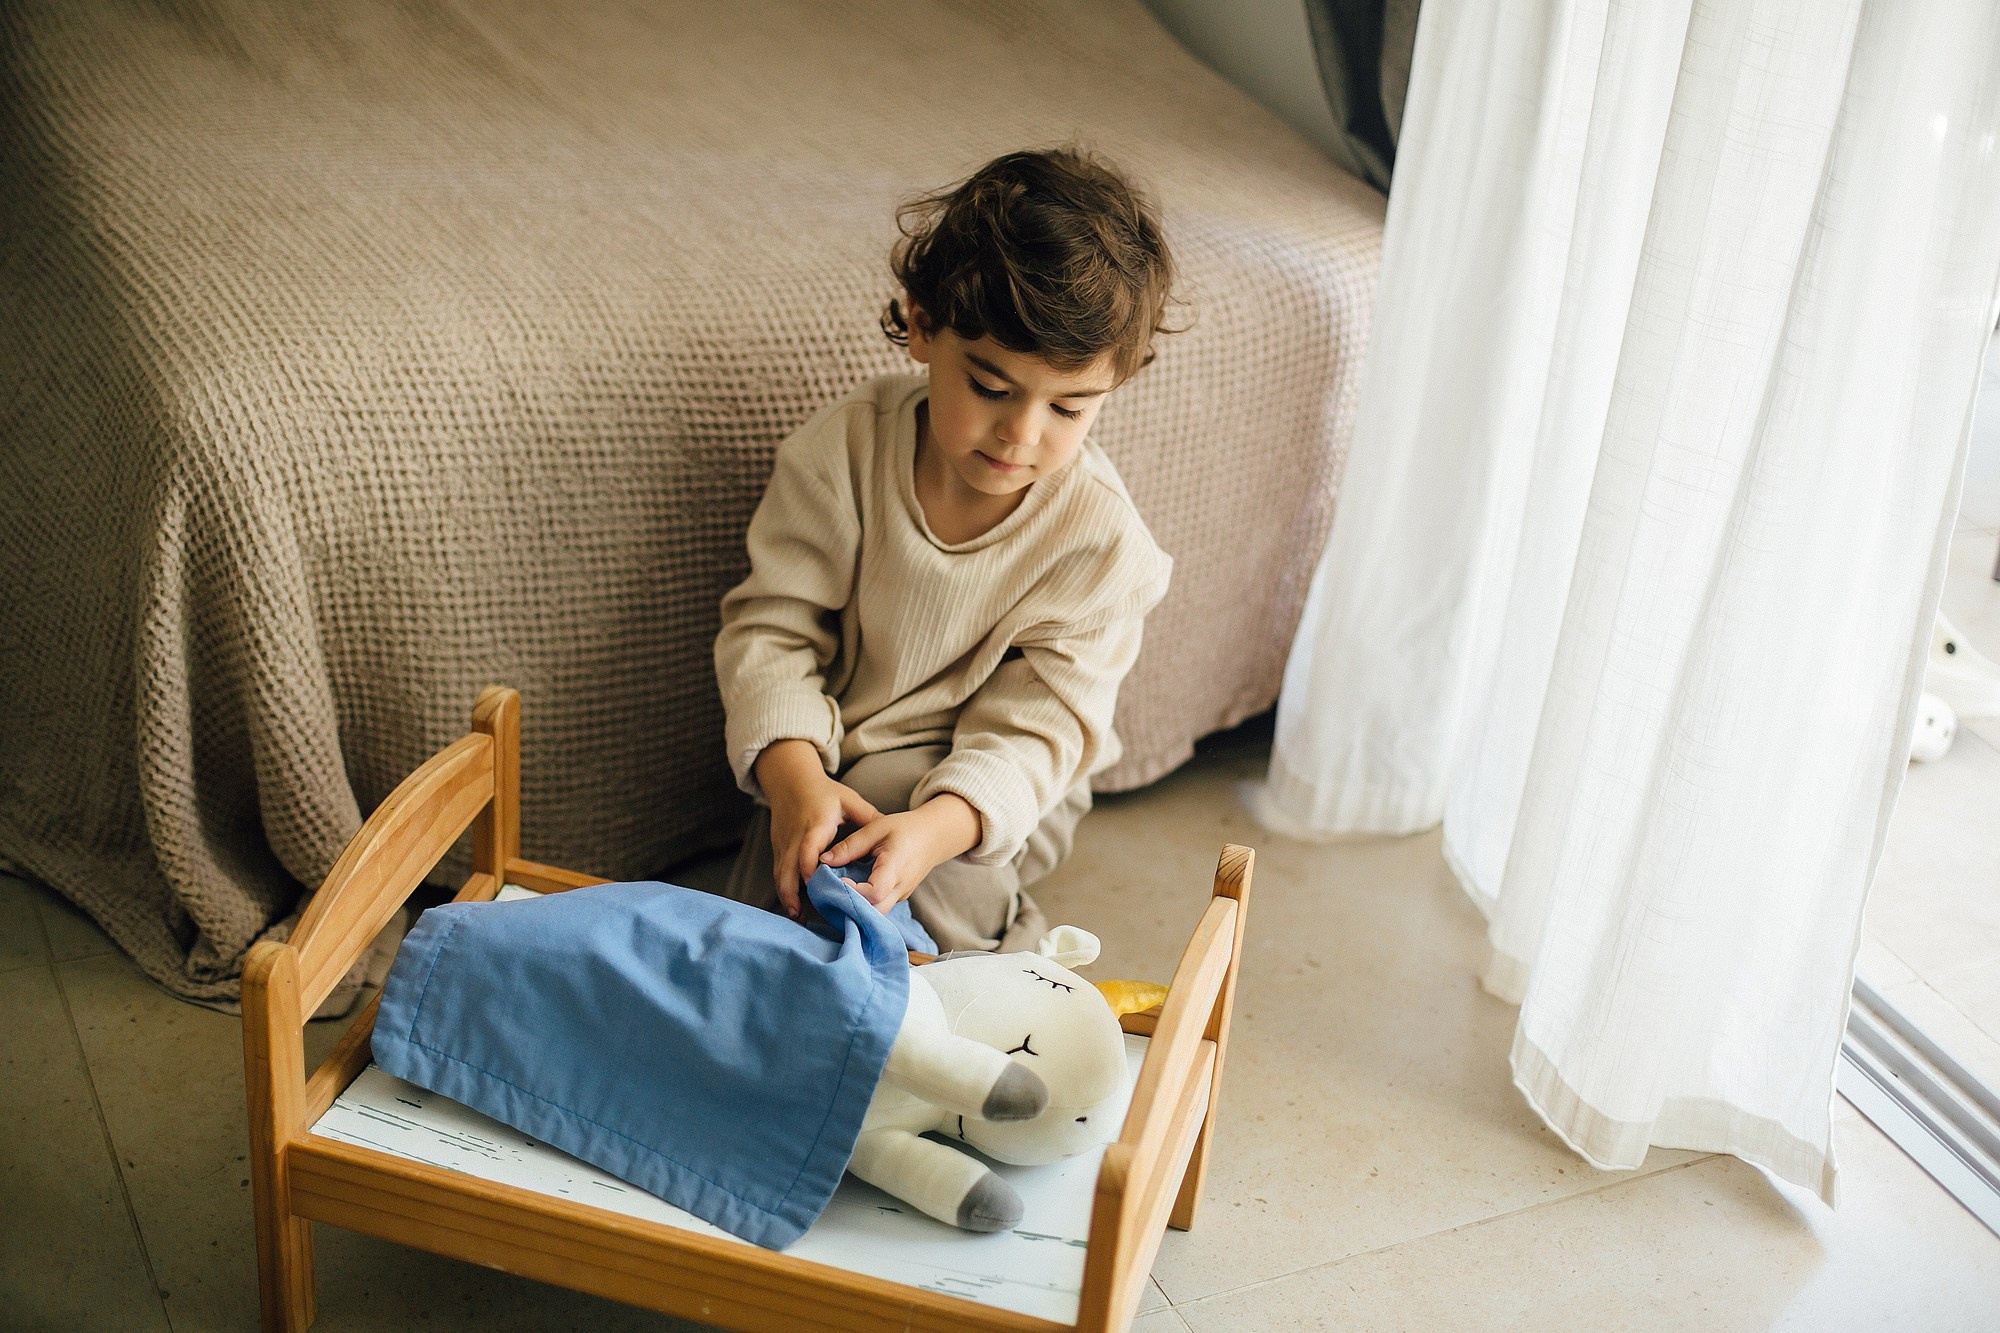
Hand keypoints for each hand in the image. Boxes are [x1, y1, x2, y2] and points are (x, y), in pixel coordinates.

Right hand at [756, 741, 880, 917]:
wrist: (790, 781)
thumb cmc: (825, 792)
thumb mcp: (849, 801)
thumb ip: (869, 817)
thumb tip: (891, 834)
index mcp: (815, 825)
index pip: (808, 848)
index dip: (810, 868)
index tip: (817, 886)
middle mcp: (795, 837)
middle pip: (788, 868)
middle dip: (792, 894)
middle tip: (803, 917)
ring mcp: (783, 844)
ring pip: (780, 874)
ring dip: (786, 896)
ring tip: (798, 918)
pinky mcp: (778, 848)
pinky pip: (778, 872)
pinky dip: (784, 889)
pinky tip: (794, 906)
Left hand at [820, 792, 980, 910]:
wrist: (933, 837)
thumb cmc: (905, 828)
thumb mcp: (876, 827)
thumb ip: (850, 845)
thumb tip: (823, 861)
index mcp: (896, 865)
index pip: (875, 892)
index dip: (854, 891)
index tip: (837, 881)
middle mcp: (901, 886)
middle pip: (875, 911)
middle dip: (851, 907)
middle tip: (830, 895)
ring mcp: (901, 895)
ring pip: (877, 914)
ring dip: (856, 909)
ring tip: (837, 896)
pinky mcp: (898, 898)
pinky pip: (880, 908)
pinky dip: (864, 905)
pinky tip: (849, 895)